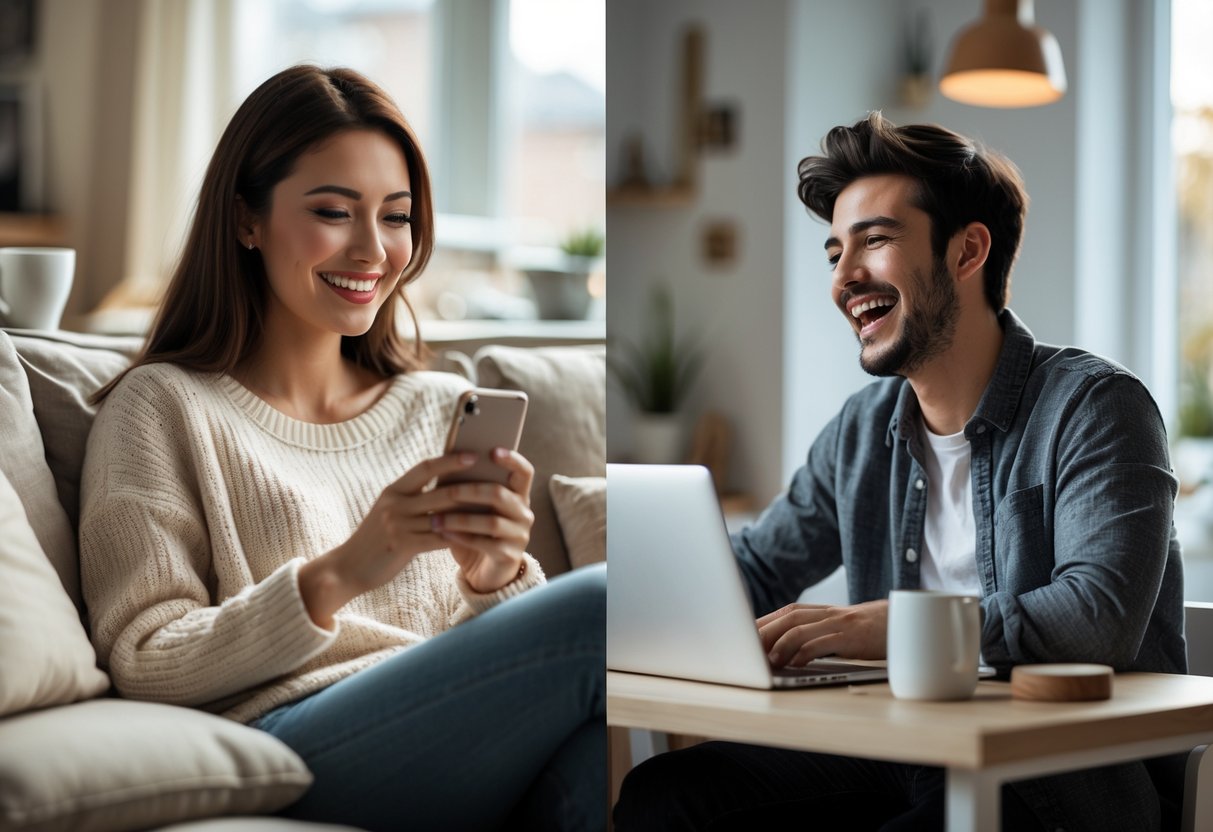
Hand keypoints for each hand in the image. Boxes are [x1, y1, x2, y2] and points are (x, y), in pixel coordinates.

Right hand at [299, 452, 480, 626]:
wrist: (347, 568)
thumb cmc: (375, 539)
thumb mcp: (388, 511)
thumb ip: (412, 498)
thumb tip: (446, 487)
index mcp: (393, 490)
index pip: (425, 467)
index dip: (450, 460)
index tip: (472, 455)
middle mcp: (395, 503)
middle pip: (440, 490)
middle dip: (470, 486)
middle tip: (494, 481)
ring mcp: (398, 524)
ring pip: (444, 515)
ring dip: (470, 513)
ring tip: (493, 509)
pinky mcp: (403, 545)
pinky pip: (439, 538)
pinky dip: (459, 536)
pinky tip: (476, 536)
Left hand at [432, 447, 534, 592]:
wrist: (484, 571)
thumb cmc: (475, 531)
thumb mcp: (474, 508)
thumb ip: (469, 488)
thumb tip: (446, 463)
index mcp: (518, 495)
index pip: (524, 472)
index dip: (512, 459)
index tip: (492, 450)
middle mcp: (524, 513)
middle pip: (500, 494)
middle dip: (470, 491)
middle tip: (446, 491)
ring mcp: (520, 535)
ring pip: (491, 522)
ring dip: (460, 519)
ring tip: (435, 518)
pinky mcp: (509, 555)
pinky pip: (485, 544)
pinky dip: (462, 538)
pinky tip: (443, 534)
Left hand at [757, 600, 888, 668]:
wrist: (908, 624)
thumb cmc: (872, 631)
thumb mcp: (842, 629)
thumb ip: (819, 634)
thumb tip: (788, 652)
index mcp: (823, 612)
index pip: (785, 612)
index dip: (763, 623)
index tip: (744, 636)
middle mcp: (828, 614)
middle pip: (787, 618)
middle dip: (763, 632)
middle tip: (747, 649)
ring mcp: (840, 624)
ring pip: (801, 628)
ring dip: (780, 645)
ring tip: (767, 661)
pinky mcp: (853, 637)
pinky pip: (824, 642)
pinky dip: (806, 653)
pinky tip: (796, 664)